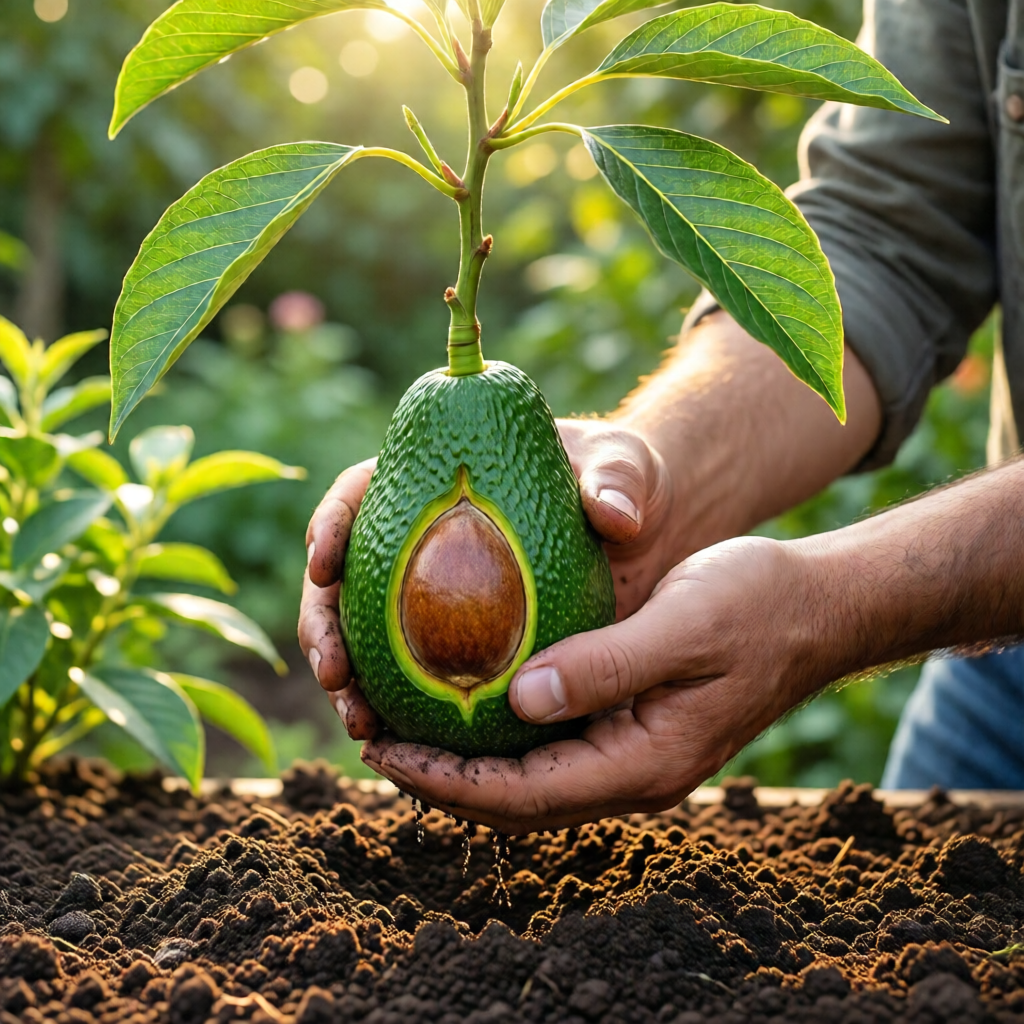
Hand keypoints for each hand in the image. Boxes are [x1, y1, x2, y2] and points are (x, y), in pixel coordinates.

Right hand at [297, 421, 672, 736]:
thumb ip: (615, 483)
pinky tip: (402, 746)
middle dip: (323, 625)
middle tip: (335, 672)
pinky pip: (419, 678)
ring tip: (360, 724)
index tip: (324, 563)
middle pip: (346, 577)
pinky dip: (402, 711)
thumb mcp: (623, 468)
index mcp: (436, 481)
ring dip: (350, 682)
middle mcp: (422, 537)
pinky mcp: (466, 641)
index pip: (361, 492)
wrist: (649, 528)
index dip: (331, 525)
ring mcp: (437, 592)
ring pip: (368, 637)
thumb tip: (613, 518)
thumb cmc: (624, 479)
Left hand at [361, 537, 827, 833]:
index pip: (525, 795)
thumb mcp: (682, 626)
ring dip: (467, 765)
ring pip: (532, 778)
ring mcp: (635, 752)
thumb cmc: (756, 606)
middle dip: (443, 782)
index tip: (385, 751)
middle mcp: (634, 771)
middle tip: (375, 742)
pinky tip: (474, 701)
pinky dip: (503, 736)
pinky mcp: (635, 725)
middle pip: (518, 801)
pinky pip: (553, 747)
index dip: (448, 782)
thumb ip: (605, 666)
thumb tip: (518, 701)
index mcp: (645, 762)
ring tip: (405, 729)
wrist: (816, 608)